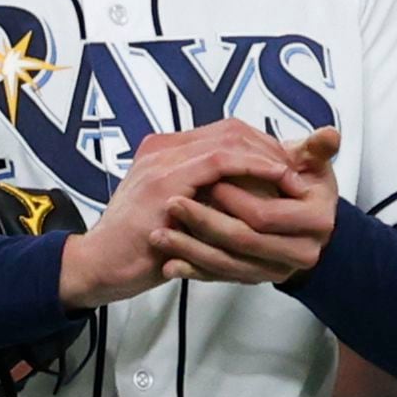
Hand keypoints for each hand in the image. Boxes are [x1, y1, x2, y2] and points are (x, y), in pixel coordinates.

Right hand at [59, 121, 292, 310]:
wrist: (97, 266)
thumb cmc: (136, 249)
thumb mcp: (174, 217)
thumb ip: (200, 200)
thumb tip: (241, 200)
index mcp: (162, 153)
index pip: (220, 133)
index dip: (258, 145)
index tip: (286, 165)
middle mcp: (161, 150)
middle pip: (228, 129)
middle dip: (269, 145)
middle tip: (299, 166)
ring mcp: (161, 164)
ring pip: (228, 139)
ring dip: (267, 154)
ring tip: (294, 172)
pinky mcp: (164, 184)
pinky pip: (219, 162)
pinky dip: (252, 165)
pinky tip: (275, 176)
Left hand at [158, 125, 339, 285]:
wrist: (308, 224)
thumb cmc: (307, 187)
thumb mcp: (315, 166)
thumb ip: (317, 149)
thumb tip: (329, 133)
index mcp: (316, 222)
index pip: (266, 213)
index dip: (235, 198)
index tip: (205, 179)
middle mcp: (300, 252)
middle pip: (243, 240)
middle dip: (205, 221)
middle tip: (172, 203)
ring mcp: (275, 270)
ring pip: (227, 265)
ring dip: (190, 250)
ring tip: (159, 234)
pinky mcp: (254, 278)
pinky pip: (220, 279)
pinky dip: (193, 272)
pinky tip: (168, 265)